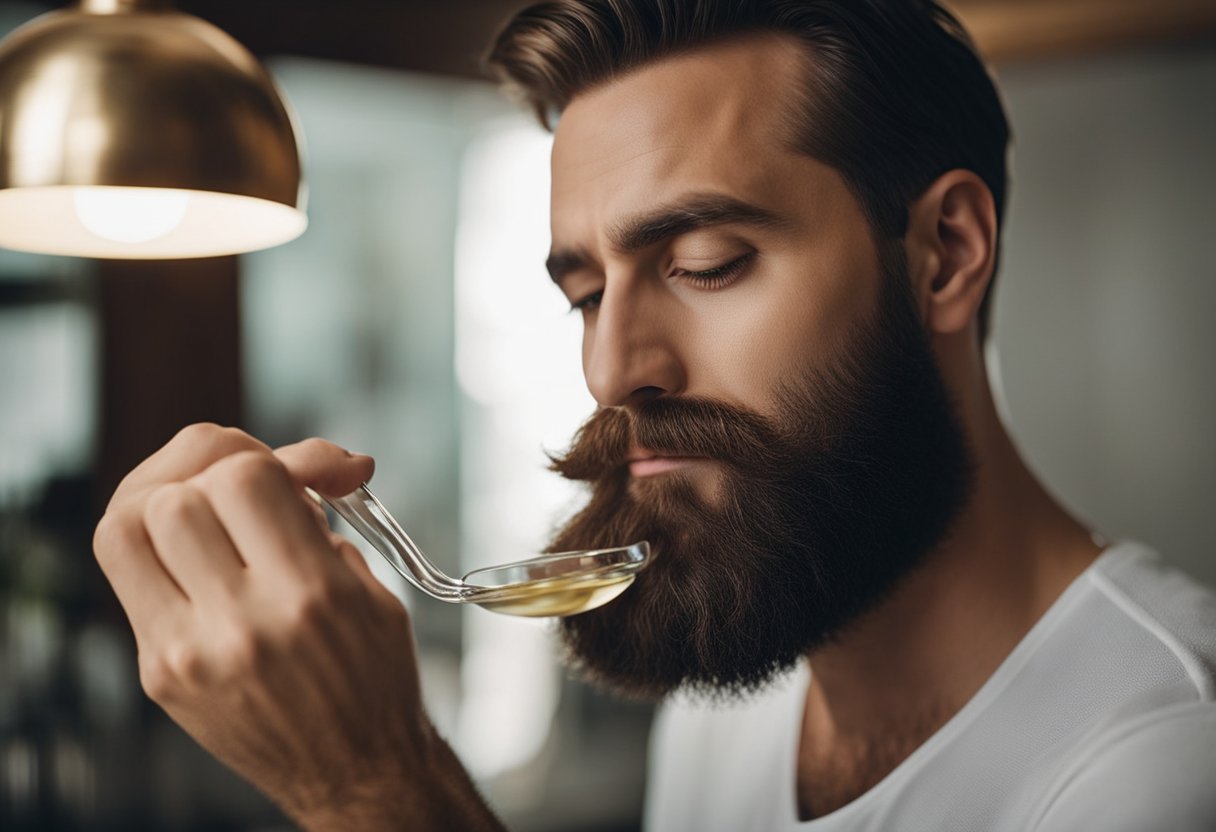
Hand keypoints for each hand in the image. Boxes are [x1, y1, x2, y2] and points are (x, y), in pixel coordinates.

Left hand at [93, 424, 501, 829]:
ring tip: (207, 505)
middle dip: (214, 469)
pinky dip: (159, 547)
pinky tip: (198, 552)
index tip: (299, 473)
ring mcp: (188, 653)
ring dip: (168, 498)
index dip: (269, 456)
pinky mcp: (160, 675)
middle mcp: (242, 623)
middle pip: (178, 494)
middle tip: (249, 482)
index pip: (247, 476)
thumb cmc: (374, 685)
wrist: (356, 775)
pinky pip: (130, 579)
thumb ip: (324, 524)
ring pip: (126, 527)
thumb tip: (293, 467)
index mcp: (311, 596)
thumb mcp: (373, 592)